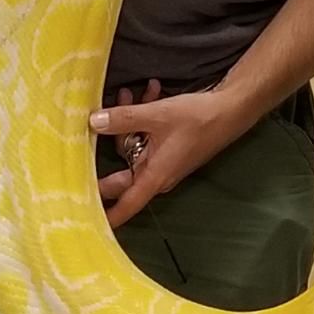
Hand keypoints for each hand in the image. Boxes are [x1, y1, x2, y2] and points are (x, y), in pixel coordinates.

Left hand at [90, 82, 251, 229]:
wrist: (231, 109)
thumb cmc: (196, 118)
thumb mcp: (157, 115)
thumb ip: (123, 118)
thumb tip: (92, 122)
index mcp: (154, 176)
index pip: (125, 205)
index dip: (104, 215)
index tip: (81, 221)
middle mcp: (157, 174)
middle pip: (122, 167)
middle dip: (112, 138)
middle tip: (97, 116)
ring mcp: (163, 162)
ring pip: (135, 146)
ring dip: (131, 120)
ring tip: (132, 91)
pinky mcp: (169, 149)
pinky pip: (147, 138)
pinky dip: (145, 119)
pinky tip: (151, 91)